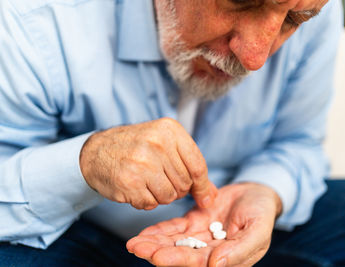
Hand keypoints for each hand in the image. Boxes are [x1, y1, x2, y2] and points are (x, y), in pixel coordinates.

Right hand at [79, 117, 217, 209]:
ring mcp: (142, 163)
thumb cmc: (136, 147)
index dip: (202, 185)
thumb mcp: (164, 144)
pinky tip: (136, 187)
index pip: (197, 165)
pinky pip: (150, 204)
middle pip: (184, 183)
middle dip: (176, 188)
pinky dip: (145, 201)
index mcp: (170, 130)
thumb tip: (211, 196)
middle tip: (160, 179)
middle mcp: (157, 144)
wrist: (97, 151)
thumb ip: (189, 166)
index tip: (204, 198)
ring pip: (169, 196)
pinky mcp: (129, 182)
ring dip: (161, 196)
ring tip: (148, 181)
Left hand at [127, 183, 281, 265]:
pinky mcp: (194, 223)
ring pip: (174, 243)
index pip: (198, 263)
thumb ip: (240, 250)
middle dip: (157, 253)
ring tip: (133, 243)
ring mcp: (200, 238)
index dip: (177, 260)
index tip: (157, 256)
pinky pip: (174, 228)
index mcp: (226, 260)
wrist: (257, 193)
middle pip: (181, 255)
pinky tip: (143, 234)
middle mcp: (210, 253)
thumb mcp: (258, 230)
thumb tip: (215, 266)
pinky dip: (159, 231)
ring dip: (154, 244)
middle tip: (136, 248)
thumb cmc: (262, 212)